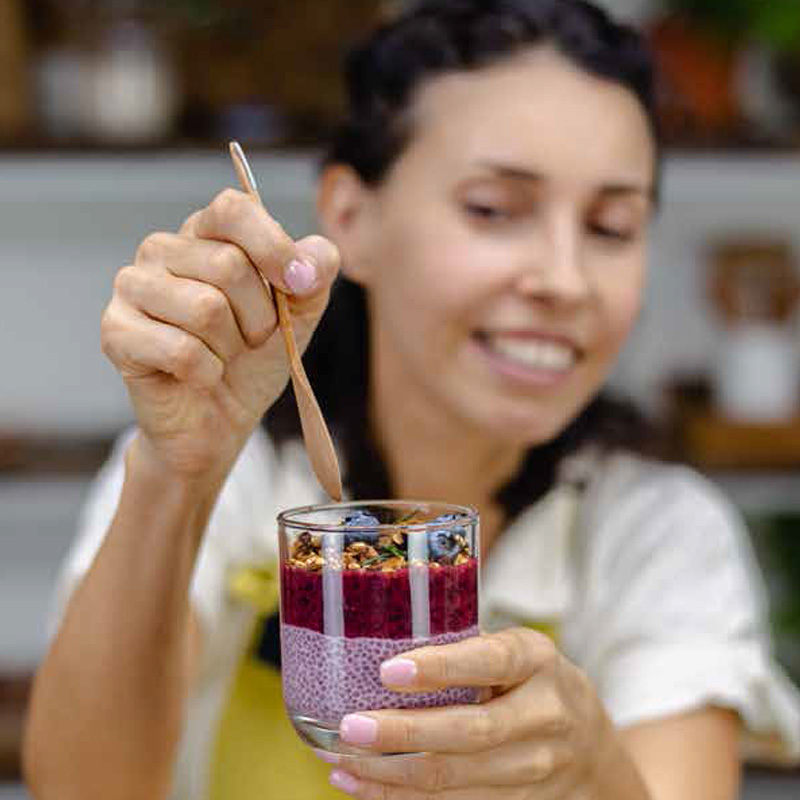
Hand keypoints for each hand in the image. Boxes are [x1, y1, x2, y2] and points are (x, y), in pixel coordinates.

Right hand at [101, 189, 339, 481]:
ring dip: (230, 347)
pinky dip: (206, 372)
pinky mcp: (116, 332)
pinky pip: (181, 350)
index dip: (273, 247)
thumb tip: (310, 264)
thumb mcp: (299, 313)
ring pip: (205, 308)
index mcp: (207, 233)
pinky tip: (199, 376)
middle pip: (228, 265)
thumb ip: (315, 274)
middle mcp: (163, 249)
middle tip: (251, 340)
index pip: (234, 208)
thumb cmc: (253, 359)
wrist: (219, 420)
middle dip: (259, 317)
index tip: (298, 286)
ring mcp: (132, 287)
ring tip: (223, 356)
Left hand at [323, 628, 614, 798]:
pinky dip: (401, 799)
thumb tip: (380, 643)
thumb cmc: (533, 682)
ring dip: (389, 774)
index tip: (388, 671)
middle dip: (402, 733)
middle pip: (468, 732)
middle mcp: (544, 714)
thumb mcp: (517, 652)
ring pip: (454, 778)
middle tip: (349, 727)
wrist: (592, 748)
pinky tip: (363, 786)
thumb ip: (467, 650)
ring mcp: (536, 767)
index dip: (439, 668)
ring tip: (339, 760)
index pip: (489, 662)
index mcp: (537, 660)